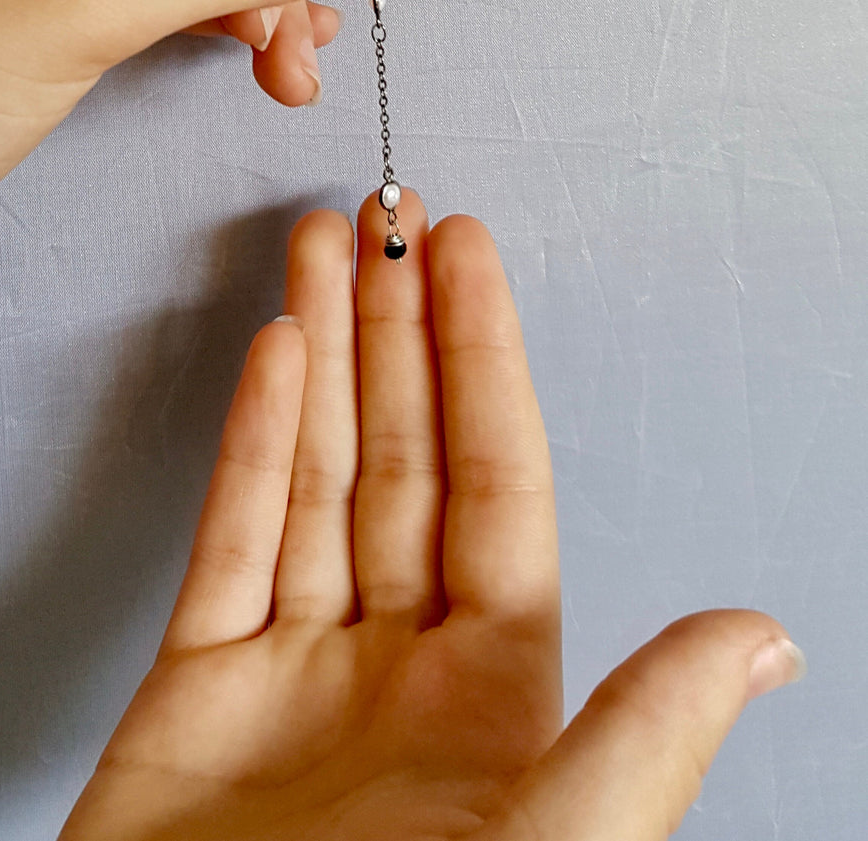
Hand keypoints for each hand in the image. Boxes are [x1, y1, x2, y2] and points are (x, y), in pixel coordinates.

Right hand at [58, 193, 804, 840]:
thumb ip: (641, 740)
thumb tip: (763, 639)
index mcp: (500, 693)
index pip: (497, 484)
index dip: (484, 359)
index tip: (466, 256)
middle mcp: (401, 664)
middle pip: (405, 458)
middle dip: (396, 330)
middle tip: (388, 219)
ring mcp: (292, 666)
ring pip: (318, 476)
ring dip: (324, 358)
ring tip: (323, 252)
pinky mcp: (194, 685)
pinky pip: (230, 538)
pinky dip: (252, 443)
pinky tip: (276, 358)